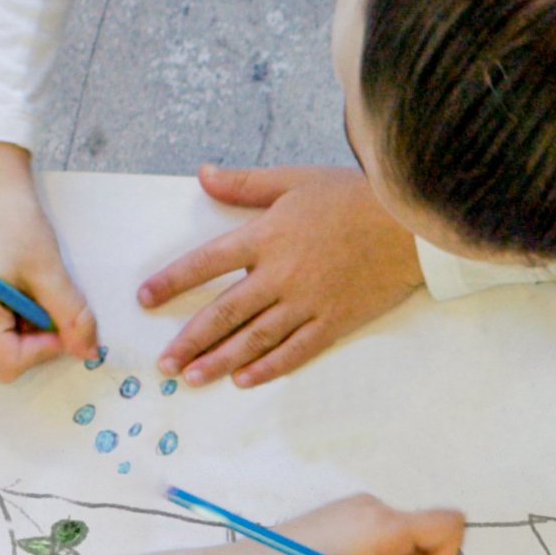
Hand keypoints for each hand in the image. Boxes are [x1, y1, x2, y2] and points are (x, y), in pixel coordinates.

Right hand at [0, 145, 102, 379]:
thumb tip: (88, 353)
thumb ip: (71, 317)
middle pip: (5, 356)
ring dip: (29, 323)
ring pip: (3, 341)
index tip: (61, 319)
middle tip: (47, 295)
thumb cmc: (10, 216)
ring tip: (32, 282)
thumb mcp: (48, 270)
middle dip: (37, 336)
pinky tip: (20, 281)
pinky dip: (16, 311)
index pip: (10, 364)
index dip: (44, 350)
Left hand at [144, 167, 427, 386]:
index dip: (172, 282)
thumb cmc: (353, 197)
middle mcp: (280, 275)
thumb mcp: (293, 179)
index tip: (145, 299)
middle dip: (190, 340)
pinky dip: (269, 367)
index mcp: (265, 236)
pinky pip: (296, 350)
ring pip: (254, 338)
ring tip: (193, 377)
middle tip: (165, 363)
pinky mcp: (334, 321)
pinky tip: (244, 379)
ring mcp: (307, 303)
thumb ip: (245, 183)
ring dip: (220, 360)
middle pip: (224, 313)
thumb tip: (203, 176)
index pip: (205, 263)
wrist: (409, 224)